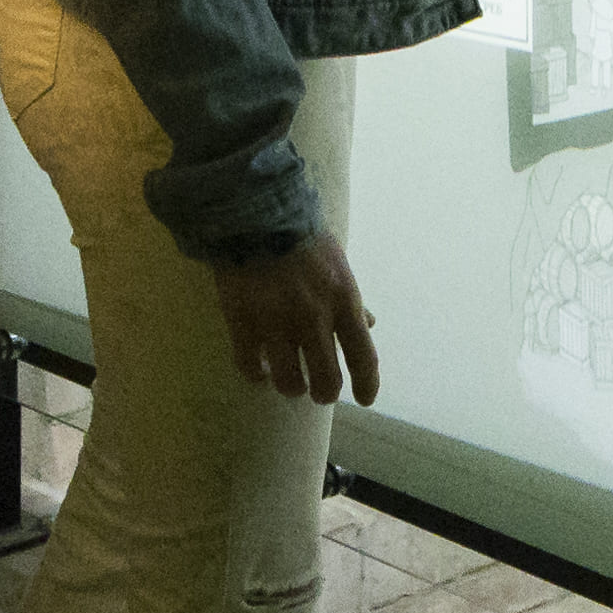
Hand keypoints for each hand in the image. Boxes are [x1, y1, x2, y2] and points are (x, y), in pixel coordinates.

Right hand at [211, 231, 380, 405]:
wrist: (255, 214)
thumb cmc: (302, 238)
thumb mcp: (338, 265)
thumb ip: (351, 300)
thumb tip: (370, 325)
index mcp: (343, 301)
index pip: (364, 356)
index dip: (367, 384)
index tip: (365, 398)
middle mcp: (314, 317)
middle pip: (326, 380)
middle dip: (324, 392)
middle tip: (318, 391)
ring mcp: (277, 322)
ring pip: (288, 381)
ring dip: (290, 386)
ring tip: (287, 381)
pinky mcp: (243, 322)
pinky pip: (250, 366)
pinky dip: (256, 374)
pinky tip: (258, 369)